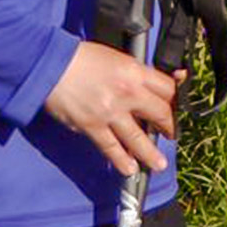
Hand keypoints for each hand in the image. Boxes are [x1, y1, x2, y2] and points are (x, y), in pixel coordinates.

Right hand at [42, 39, 180, 176]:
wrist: (50, 64)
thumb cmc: (80, 58)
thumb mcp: (116, 57)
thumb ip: (134, 73)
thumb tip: (147, 87)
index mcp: (135, 72)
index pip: (167, 89)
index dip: (176, 100)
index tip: (176, 108)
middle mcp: (128, 92)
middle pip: (160, 114)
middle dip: (169, 127)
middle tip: (170, 134)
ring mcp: (111, 112)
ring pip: (138, 138)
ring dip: (150, 154)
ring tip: (158, 164)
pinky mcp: (92, 126)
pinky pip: (111, 148)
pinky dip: (121, 160)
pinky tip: (129, 169)